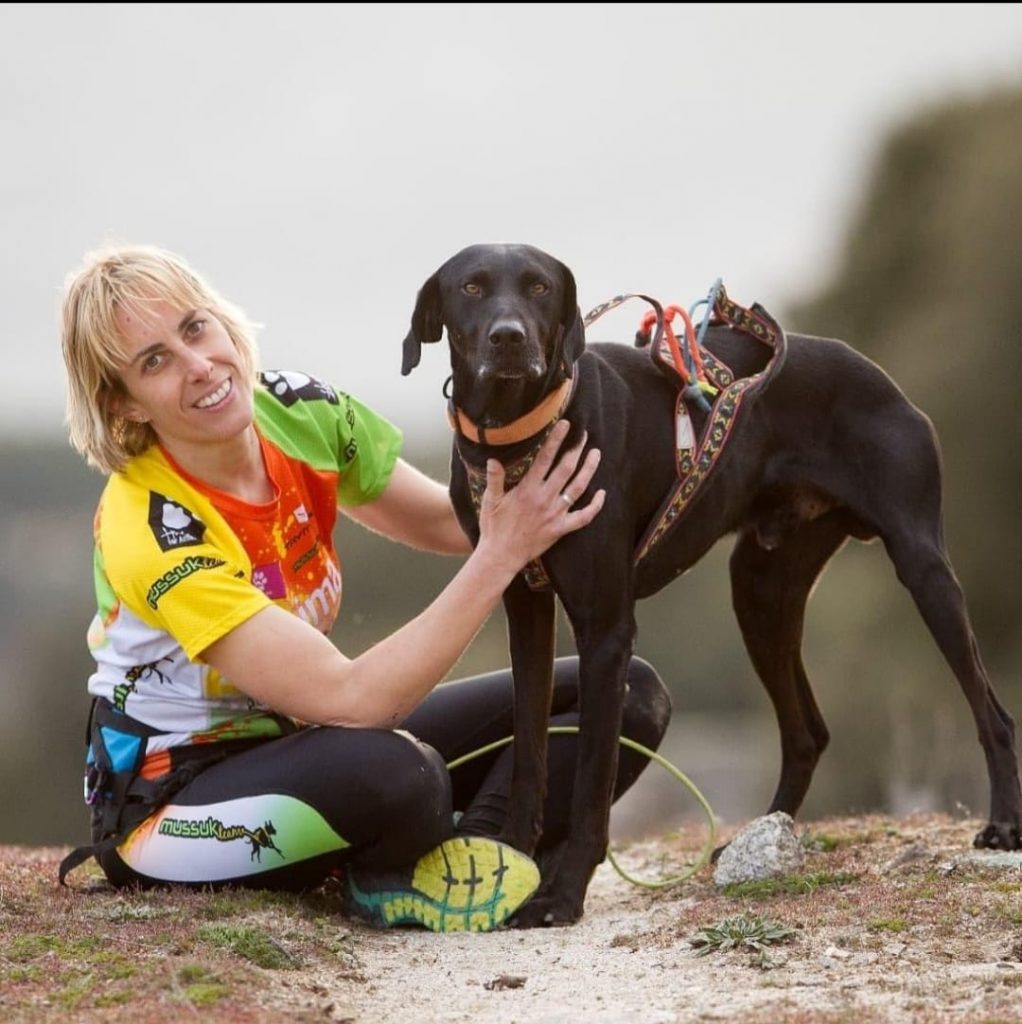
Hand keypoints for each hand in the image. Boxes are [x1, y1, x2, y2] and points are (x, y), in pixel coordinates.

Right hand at [476, 420, 603, 573]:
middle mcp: (545, 499)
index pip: (545, 458)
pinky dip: (595, 506)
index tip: (566, 425)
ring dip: (589, 469)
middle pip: (566, 468)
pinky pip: (583, 517)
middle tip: (585, 435)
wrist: (501, 555)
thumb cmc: (494, 527)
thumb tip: (493, 459)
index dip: (556, 440)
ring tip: (596, 454)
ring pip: (578, 488)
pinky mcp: (561, 529)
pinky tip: (602, 494)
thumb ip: (495, 479)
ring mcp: (555, 514)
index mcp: (528, 489)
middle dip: (577, 449)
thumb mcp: (490, 501)